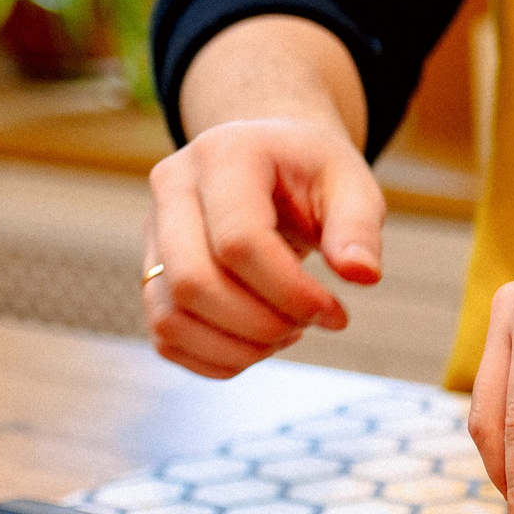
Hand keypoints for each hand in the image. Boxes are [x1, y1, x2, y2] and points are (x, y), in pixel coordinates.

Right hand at [142, 116, 384, 378]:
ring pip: (170, 316)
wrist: (274, 159)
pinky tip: (259, 345)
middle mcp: (173, 188)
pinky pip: (164, 335)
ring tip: (286, 334)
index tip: (335, 312)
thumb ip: (358, 228)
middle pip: (193, 282)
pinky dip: (214, 358)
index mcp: (224, 155)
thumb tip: (362, 275)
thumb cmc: (314, 173)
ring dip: (236, 348)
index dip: (290, 291)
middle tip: (310, 323)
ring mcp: (153, 232)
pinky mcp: (151, 270)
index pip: (238, 240)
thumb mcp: (352, 185)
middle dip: (261, 323)